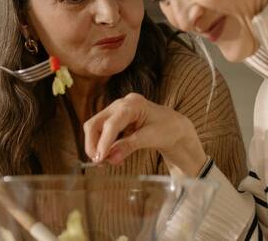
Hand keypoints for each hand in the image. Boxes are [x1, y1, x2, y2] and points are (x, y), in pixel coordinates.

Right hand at [83, 93, 206, 175]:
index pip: (111, 124)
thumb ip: (130, 146)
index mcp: (133, 104)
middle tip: (98, 163)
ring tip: (106, 162)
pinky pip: (101, 133)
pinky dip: (103, 146)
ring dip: (96, 146)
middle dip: (93, 144)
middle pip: (95, 123)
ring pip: (95, 128)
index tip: (99, 159)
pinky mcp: (114, 120)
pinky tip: (112, 156)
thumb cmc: (167, 129)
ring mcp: (116, 111)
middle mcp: (121, 104)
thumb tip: (111, 158)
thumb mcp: (151, 138)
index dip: (103, 142)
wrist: (174, 127)